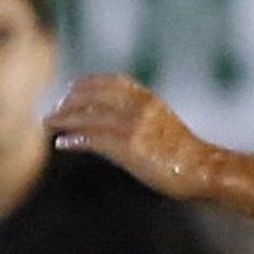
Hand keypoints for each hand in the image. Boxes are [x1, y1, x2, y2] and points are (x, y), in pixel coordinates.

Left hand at [45, 75, 213, 200]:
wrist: (204, 170)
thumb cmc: (187, 156)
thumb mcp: (164, 126)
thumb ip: (143, 118)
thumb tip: (119, 124)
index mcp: (149, 99)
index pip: (110, 82)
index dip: (85, 85)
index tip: (70, 92)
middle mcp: (140, 107)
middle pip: (92, 96)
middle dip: (69, 103)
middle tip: (54, 113)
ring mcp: (134, 125)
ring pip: (88, 116)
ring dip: (64, 120)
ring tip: (49, 125)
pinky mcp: (129, 146)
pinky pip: (92, 139)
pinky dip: (74, 139)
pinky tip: (63, 143)